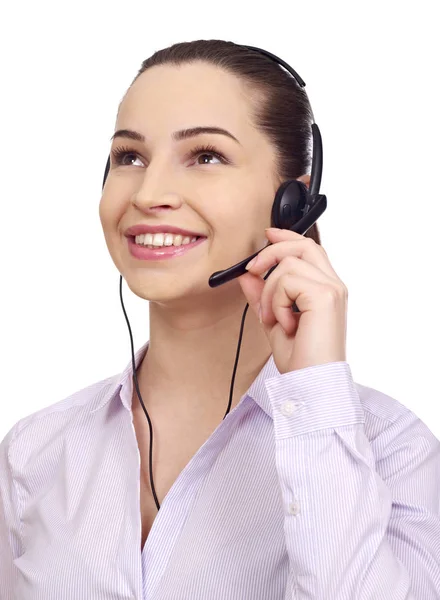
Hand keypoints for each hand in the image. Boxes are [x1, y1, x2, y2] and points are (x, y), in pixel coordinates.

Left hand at [237, 227, 347, 373]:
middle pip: (303, 244)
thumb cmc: (301, 360)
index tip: (267, 234)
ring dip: (269, 292)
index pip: (310, 249)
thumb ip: (262, 296)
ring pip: (287, 264)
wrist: (311, 385)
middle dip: (271, 251)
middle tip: (251, 270)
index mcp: (326, 290)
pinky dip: (276, 302)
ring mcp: (332, 289)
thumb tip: (247, 275)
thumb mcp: (273, 321)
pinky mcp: (325, 296)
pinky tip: (284, 324)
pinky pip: (286, 281)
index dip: (287, 236)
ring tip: (273, 319)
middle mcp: (333, 285)